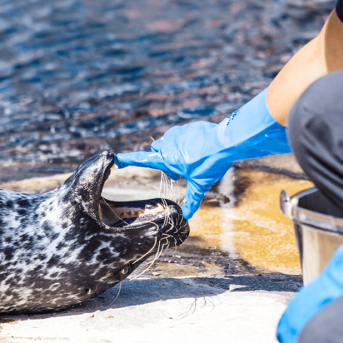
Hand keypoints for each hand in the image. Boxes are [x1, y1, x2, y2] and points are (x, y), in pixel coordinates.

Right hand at [115, 120, 229, 218]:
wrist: (226, 142)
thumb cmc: (210, 163)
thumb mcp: (200, 184)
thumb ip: (192, 199)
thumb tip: (187, 215)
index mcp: (167, 158)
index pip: (142, 159)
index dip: (128, 159)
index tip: (117, 158)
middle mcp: (168, 144)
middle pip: (156, 150)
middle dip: (162, 159)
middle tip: (178, 170)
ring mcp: (178, 133)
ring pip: (168, 142)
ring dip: (174, 150)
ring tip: (191, 159)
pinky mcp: (188, 127)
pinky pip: (182, 135)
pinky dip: (186, 143)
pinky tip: (200, 149)